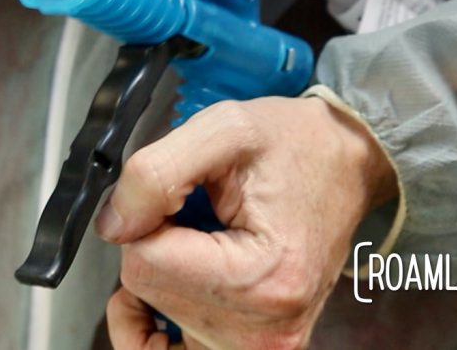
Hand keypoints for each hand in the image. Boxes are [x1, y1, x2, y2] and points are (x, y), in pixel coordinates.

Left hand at [97, 97, 396, 349]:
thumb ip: (155, 174)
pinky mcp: (257, 347)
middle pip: (149, 290)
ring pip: (156, 315)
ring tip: (200, 241)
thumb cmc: (293, 145)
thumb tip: (112, 226)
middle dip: (158, 243)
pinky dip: (155, 322)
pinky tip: (168, 287)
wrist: (344, 163)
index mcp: (264, 277)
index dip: (149, 216)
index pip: (144, 261)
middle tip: (202, 214)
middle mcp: (267, 330)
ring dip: (161, 274)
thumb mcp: (222, 129)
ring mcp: (263, 346)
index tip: (185, 193)